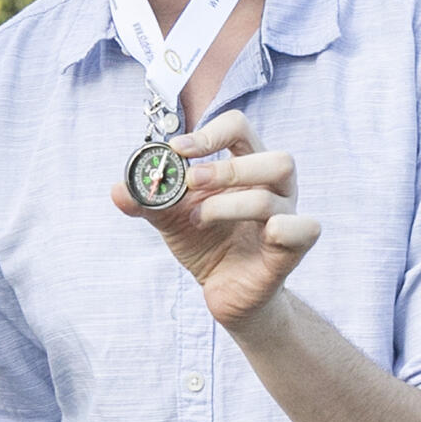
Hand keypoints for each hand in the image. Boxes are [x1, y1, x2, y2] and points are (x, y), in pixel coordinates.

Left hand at [111, 109, 320, 327]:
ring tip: (200, 219)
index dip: (210, 133)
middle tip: (190, 183)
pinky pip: (303, 229)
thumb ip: (146, 201)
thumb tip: (118, 190)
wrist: (224, 293)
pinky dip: (281, 228)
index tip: (177, 150)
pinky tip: (260, 235)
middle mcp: (274, 187)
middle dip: (225, 168)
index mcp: (246, 167)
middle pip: (273, 157)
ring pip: (272, 195)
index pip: (239, 128)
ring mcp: (287, 216)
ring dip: (228, 204)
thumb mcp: (170, 219)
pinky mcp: (292, 249)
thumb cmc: (206, 245)